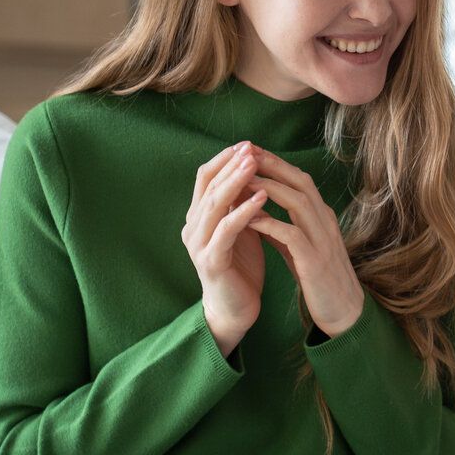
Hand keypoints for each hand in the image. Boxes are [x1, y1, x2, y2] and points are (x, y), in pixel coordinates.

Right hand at [184, 142, 270, 355]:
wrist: (235, 310)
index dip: (225, 159)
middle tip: (251, 147)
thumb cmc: (240, 268)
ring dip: (236, 182)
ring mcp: (199, 244)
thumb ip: (239, 204)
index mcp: (198, 217)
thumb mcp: (241, 229)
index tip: (247, 144)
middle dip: (231, 165)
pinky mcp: (211, 261)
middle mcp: (193, 227)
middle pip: (208, 186)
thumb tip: (251, 170)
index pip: (206, 177)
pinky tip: (261, 198)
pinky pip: (227, 230)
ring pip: (215, 204)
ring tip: (255, 164)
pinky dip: (244, 212)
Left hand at [241, 148, 366, 338]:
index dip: (276, 164)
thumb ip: (283, 229)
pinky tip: (250, 219)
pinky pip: (293, 236)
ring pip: (298, 203)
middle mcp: (326, 223)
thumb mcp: (301, 249)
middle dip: (273, 166)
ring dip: (270, 189)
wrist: (345, 314)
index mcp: (323, 218)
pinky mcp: (316, 262)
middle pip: (301, 183)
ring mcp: (323, 241)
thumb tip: (257, 212)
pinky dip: (272, 223)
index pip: (300, 180)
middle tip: (246, 153)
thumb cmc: (320, 281)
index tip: (251, 152)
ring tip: (244, 180)